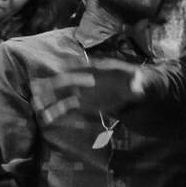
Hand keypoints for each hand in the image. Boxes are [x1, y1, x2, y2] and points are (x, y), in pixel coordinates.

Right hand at [30, 59, 148, 123]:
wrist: (145, 96)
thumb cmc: (146, 85)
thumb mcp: (149, 85)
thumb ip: (143, 84)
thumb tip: (138, 86)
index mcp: (105, 70)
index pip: (87, 67)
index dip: (74, 68)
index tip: (60, 70)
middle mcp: (92, 79)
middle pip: (70, 80)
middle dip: (54, 84)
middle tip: (36, 86)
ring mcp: (88, 92)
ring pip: (67, 94)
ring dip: (52, 99)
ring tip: (36, 104)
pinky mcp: (86, 104)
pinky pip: (70, 108)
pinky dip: (59, 112)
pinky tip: (47, 118)